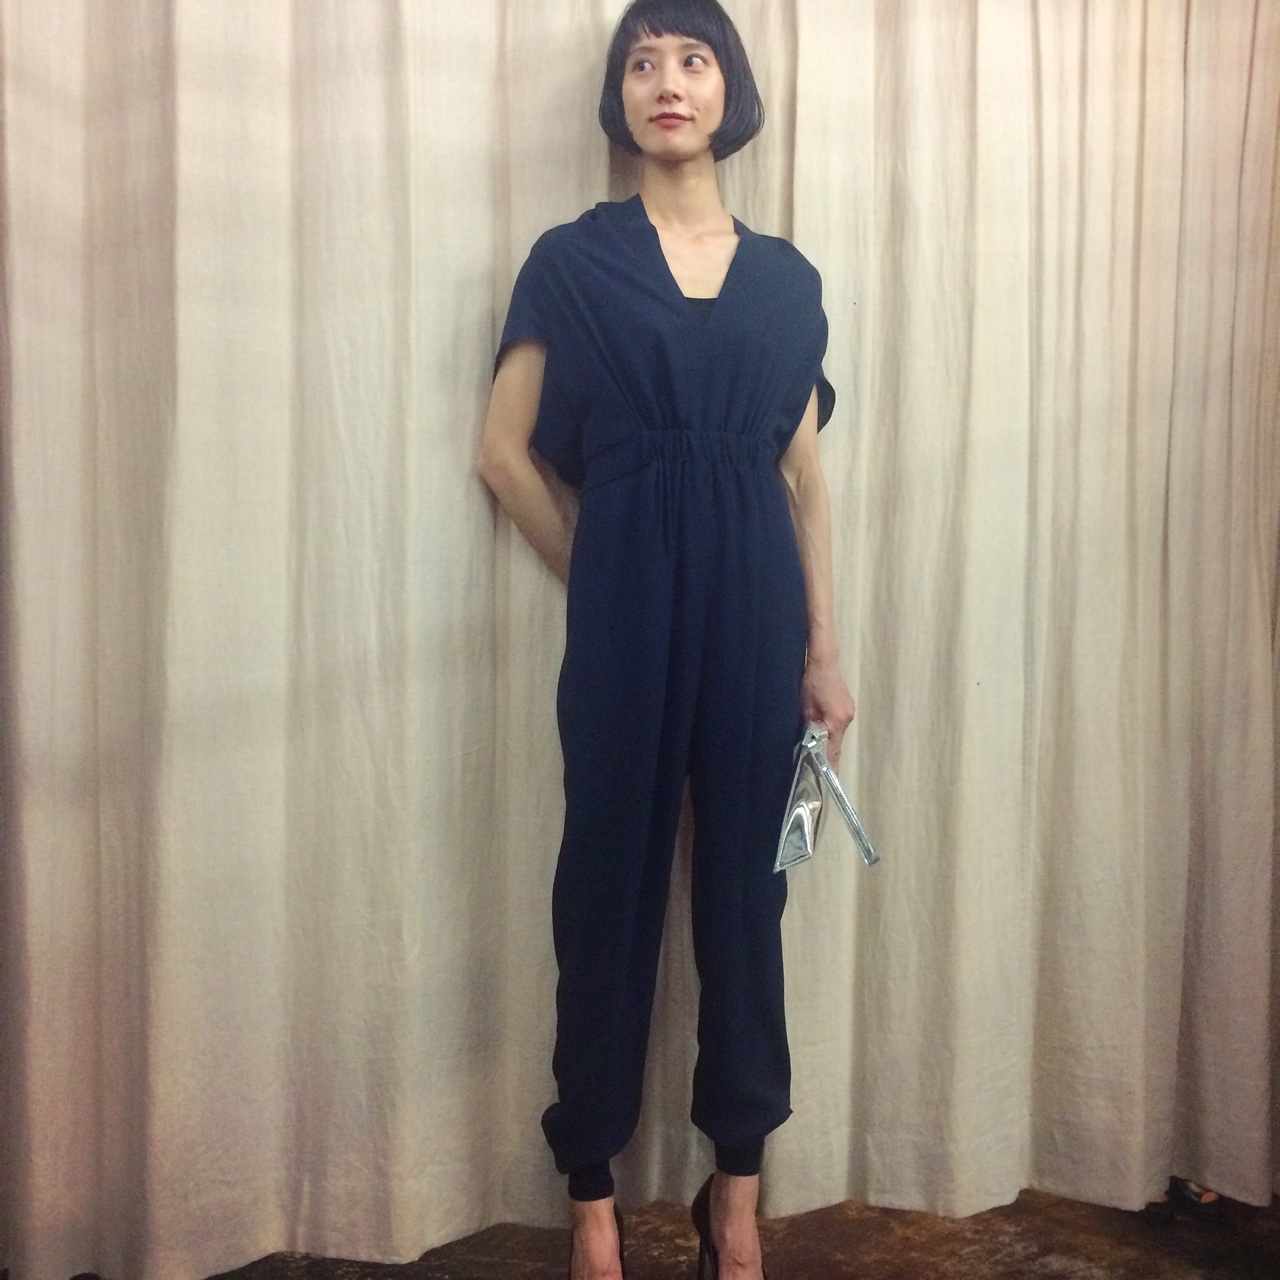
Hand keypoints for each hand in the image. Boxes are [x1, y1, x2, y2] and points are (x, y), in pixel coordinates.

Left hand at [800, 653, 855, 768]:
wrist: (823, 659)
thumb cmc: (810, 680)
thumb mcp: (804, 707)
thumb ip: (809, 729)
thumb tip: (809, 747)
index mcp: (836, 721)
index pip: (833, 753)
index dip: (830, 768)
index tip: (828, 782)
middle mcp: (846, 718)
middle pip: (836, 745)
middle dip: (825, 753)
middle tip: (812, 764)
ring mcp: (848, 711)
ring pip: (836, 734)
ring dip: (826, 739)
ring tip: (813, 743)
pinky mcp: (846, 705)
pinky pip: (837, 723)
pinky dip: (829, 727)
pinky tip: (819, 724)